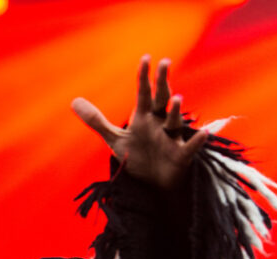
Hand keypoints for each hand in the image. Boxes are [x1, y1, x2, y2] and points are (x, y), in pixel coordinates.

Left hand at [71, 55, 208, 188]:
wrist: (153, 183)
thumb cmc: (138, 156)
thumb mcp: (115, 139)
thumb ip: (97, 121)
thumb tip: (73, 101)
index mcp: (144, 117)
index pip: (143, 93)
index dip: (144, 77)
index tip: (146, 58)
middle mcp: (159, 123)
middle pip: (161, 99)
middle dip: (162, 83)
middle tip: (164, 63)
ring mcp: (171, 138)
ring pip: (174, 121)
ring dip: (175, 112)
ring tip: (176, 99)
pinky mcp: (180, 156)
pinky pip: (190, 147)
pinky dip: (196, 141)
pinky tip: (203, 133)